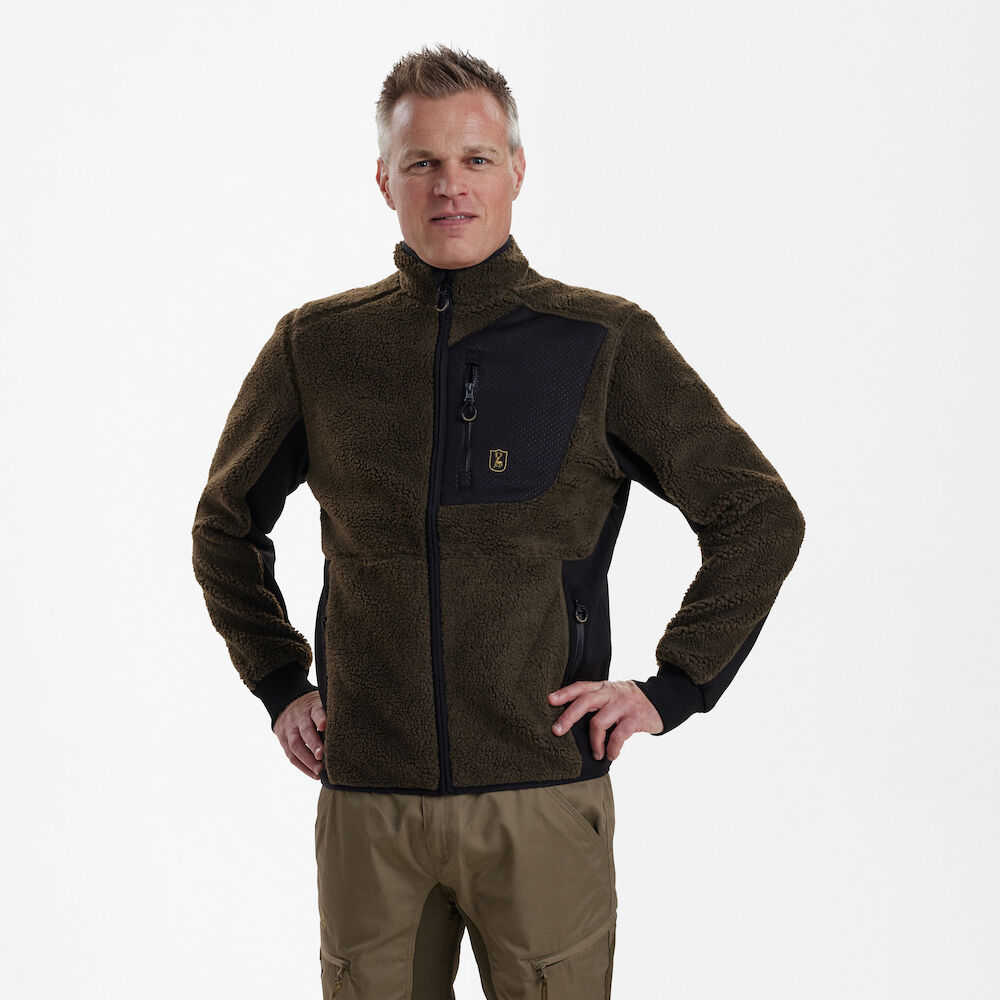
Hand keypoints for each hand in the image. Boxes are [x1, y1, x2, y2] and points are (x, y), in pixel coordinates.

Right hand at [274, 691, 326, 778]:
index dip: (320, 719)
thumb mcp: (320, 702)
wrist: (286, 705)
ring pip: (296, 745)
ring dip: (307, 759)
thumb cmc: (312, 708)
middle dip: (314, 744)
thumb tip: (351, 725)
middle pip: (305, 731)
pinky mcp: (283, 741)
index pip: (316, 712)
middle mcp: (299, 718)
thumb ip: (331, 713)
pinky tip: (313, 774)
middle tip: (322, 755)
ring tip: (319, 770)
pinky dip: (302, 767)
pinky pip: (291, 756)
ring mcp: (290, 730)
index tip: (325, 726)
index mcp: (312, 707)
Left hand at [548, 680, 664, 760]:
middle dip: (568, 716)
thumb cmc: (629, 703)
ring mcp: (624, 704)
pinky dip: (611, 748)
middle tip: (556, 731)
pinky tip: (611, 755)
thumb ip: (596, 701)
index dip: (565, 693)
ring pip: (599, 722)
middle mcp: (612, 693)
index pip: (581, 687)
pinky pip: (618, 735)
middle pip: (585, 701)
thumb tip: (569, 720)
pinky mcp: (635, 718)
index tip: (549, 701)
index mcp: (603, 687)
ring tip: (596, 754)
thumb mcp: (613, 696)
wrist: (661, 702)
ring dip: (594, 742)